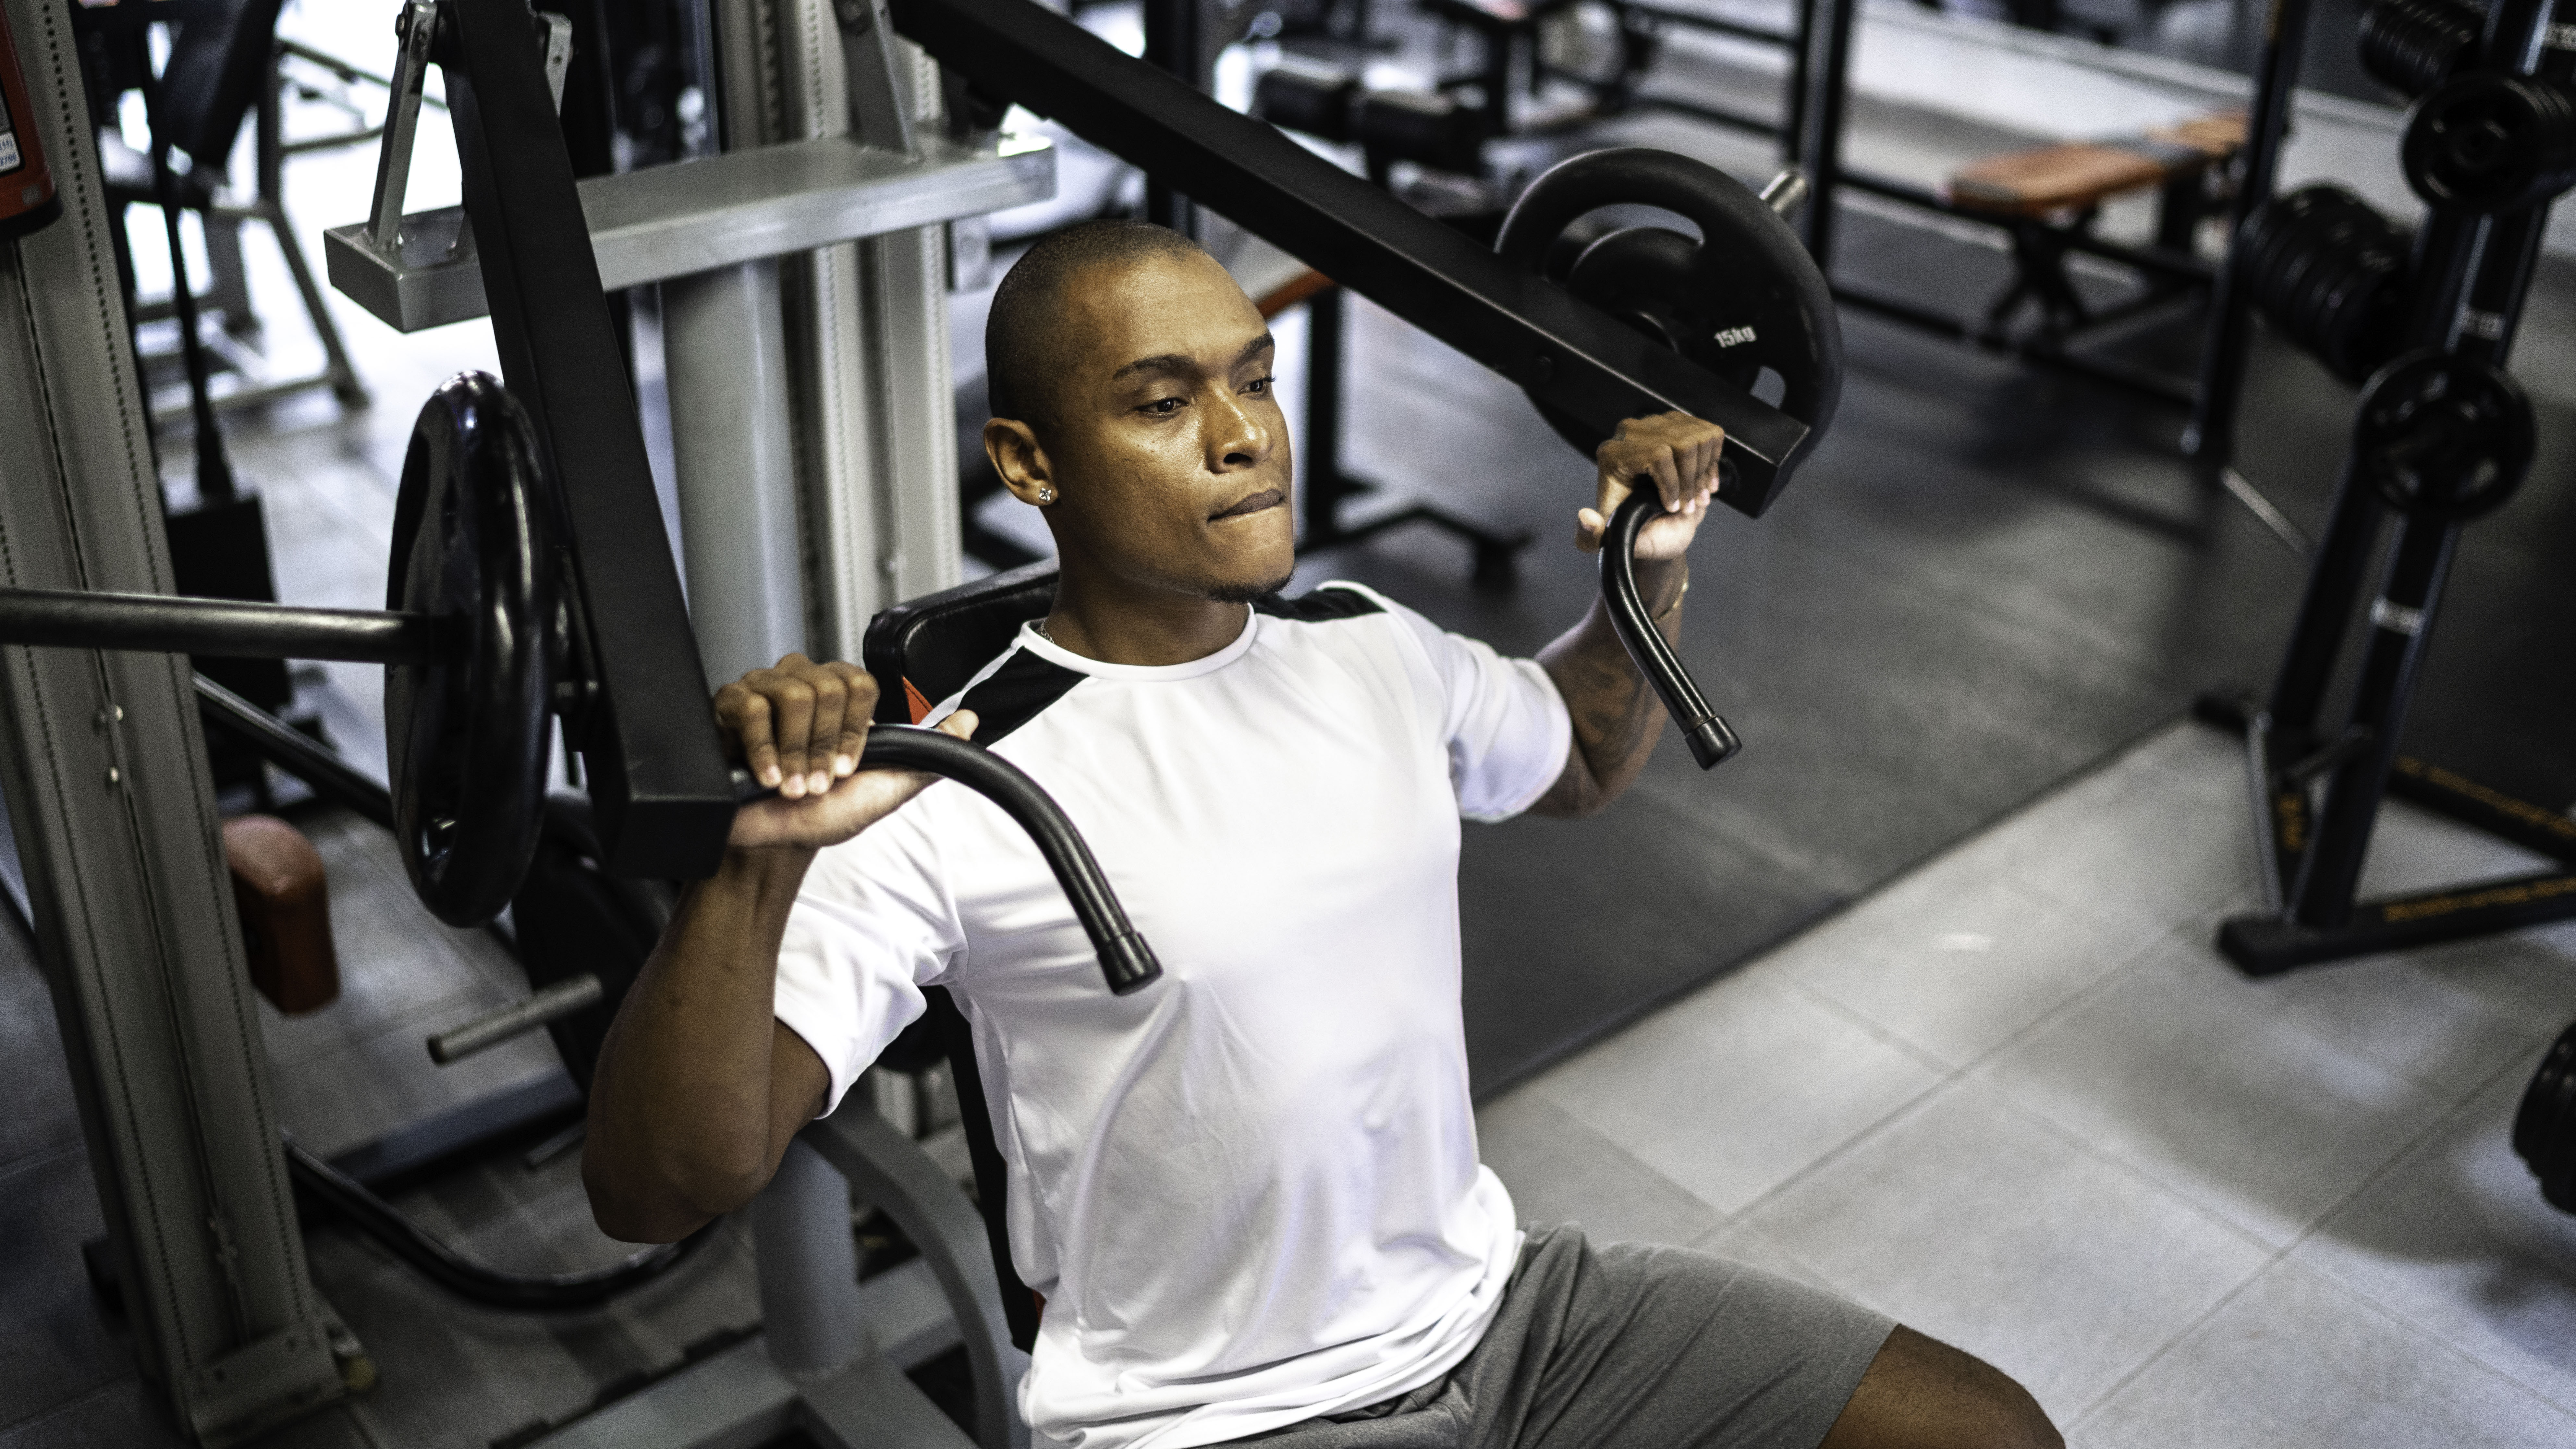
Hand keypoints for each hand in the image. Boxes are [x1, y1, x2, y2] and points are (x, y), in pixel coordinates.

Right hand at [715, 653, 979, 850]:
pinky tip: (767, 776)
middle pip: (825, 687)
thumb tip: (968, 721)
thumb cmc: (826, 812)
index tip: (849, 768)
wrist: (777, 841)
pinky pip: (750, 708)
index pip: (858, 682)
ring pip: (790, 695)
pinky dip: (763, 750)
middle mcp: (802, 683)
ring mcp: (763, 690)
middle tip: (818, 782)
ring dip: (796, 753)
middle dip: (825, 746)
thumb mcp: (888, 784)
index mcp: (839, 695)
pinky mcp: (729, 706)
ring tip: (793, 785)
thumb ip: (931, 751)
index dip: (856, 730)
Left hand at [1575, 412, 1723, 561]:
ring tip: (1696, 497)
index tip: (1674, 507)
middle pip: (1682, 443)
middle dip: (1691, 481)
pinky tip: (1704, 481)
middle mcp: (1631, 432)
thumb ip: (1590, 537)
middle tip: (1688, 506)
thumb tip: (1586, 517)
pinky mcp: (1678, 425)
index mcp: (1612, 455)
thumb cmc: (1632, 527)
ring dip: (1703, 472)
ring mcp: (1657, 424)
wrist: (1653, 521)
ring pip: (1698, 437)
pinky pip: (1709, 433)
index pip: (1657, 454)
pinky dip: (1713, 460)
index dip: (1672, 483)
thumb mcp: (1608, 538)